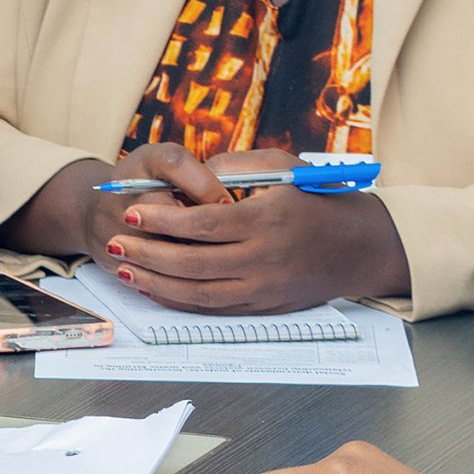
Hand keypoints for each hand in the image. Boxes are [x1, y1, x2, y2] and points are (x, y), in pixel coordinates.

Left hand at [96, 148, 410, 313]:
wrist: (359, 247)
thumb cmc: (316, 199)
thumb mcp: (281, 168)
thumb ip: (234, 165)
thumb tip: (192, 171)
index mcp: (267, 220)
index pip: (202, 224)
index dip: (162, 221)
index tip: (131, 212)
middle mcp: (265, 259)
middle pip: (192, 263)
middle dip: (146, 253)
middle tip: (114, 241)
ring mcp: (264, 288)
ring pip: (198, 292)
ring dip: (154, 282)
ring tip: (123, 267)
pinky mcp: (264, 307)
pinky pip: (213, 308)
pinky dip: (179, 300)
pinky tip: (153, 287)